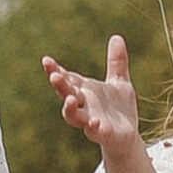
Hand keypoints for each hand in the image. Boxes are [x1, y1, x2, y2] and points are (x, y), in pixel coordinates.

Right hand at [42, 34, 142, 152]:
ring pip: (72, 115)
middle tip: (53, 75)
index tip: (46, 60)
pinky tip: (94, 122)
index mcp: (85, 90)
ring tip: (69, 99)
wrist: (127, 136)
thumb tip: (117, 37)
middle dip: (59, 85)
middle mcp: (83, 104)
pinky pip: (93, 130)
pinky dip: (92, 126)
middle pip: (66, 93)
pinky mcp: (100, 133)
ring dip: (68, 108)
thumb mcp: (119, 82)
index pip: (68, 78)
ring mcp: (89, 120)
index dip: (56, 70)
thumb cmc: (118, 109)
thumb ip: (116, 62)